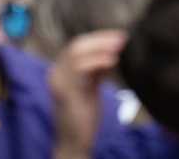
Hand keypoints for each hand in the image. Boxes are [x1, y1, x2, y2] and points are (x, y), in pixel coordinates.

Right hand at [49, 32, 124, 158]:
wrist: (74, 142)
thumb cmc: (83, 116)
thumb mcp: (90, 87)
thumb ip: (97, 70)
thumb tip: (113, 52)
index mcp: (60, 70)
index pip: (78, 44)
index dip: (99, 38)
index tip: (119, 35)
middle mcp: (56, 72)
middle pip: (77, 45)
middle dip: (101, 39)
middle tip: (122, 38)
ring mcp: (58, 81)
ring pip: (77, 52)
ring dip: (101, 47)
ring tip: (119, 47)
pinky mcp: (65, 92)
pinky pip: (80, 69)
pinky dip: (97, 61)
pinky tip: (113, 61)